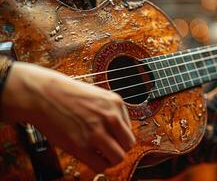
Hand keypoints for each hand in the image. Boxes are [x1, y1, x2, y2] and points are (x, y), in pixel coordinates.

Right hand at [1, 62, 135, 171]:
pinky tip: (91, 158)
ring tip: (100, 155)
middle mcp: (110, 117)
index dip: (120, 137)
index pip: (129, 130)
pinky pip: (100, 165)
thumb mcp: (98, 96)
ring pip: (118, 157)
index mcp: (116, 103)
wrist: (42, 94)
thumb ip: (111, 112)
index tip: (111, 139)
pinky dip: (98, 165)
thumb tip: (120, 134)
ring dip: (110, 159)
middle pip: (128, 145)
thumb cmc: (68, 95)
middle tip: (108, 149)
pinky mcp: (81, 145)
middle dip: (119, 149)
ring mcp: (96, 132)